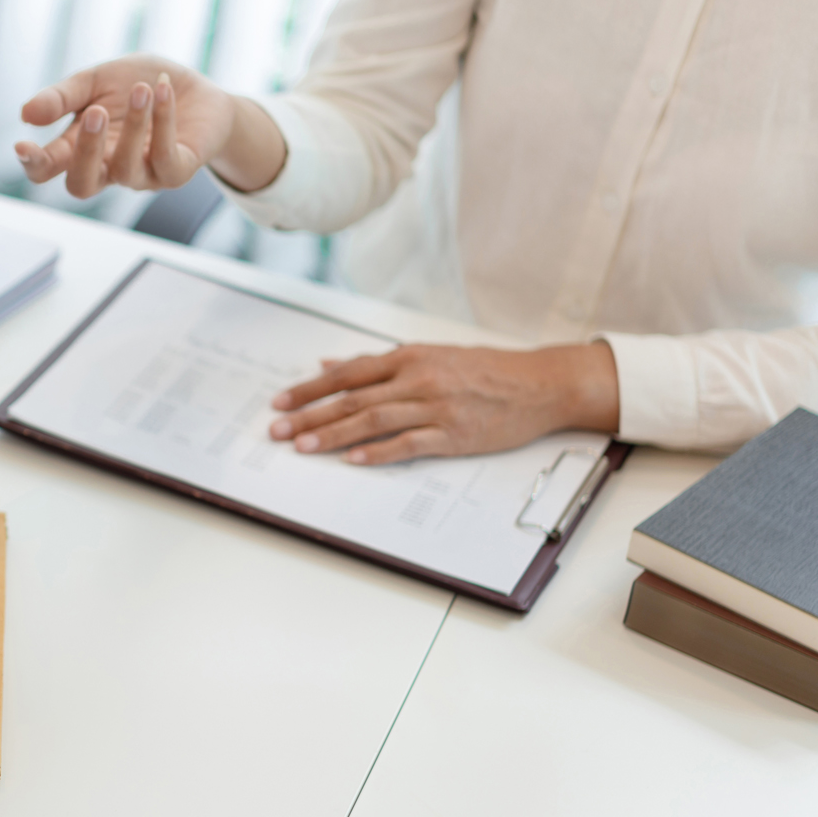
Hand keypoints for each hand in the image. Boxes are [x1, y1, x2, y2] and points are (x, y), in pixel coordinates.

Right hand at [14, 54, 284, 197]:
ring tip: (142, 89)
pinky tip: (162, 89)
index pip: (47, 169)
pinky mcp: (176, 171)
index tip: (22, 145)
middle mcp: (107, 168)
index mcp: (81, 148)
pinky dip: (163, 120)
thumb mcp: (96, 79)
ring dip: (134, 126)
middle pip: (81, 185)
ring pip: (125, 169)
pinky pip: (165, 156)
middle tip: (94, 113)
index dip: (34, 163)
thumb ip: (63, 96)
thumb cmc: (140, 85)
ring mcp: (142, 174)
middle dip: (85, 153)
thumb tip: (26, 113)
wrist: (195, 88)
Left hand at [267, 343, 620, 464]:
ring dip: (334, 434)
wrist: (539, 384)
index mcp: (409, 357)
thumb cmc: (483, 369)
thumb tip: (330, 363)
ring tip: (303, 447)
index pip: (347, 374)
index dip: (310, 389)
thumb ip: (379, 363)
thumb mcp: (429, 355)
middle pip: (352, 398)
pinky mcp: (455, 433)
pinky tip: (355, 460)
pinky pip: (411, 443)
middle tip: (277, 430)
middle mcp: (418, 379)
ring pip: (374, 420)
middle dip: (310, 415)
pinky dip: (381, 452)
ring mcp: (437, 406)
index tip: (280, 401)